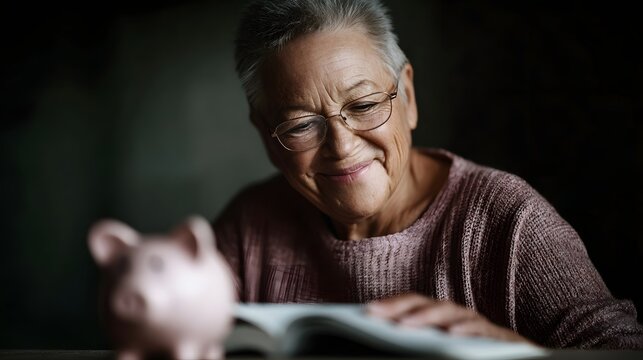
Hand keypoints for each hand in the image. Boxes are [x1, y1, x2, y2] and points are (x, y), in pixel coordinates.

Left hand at [366, 293, 533, 343]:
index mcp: (438, 318)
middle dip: (400, 306)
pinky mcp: (497, 336)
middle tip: (377, 312)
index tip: (368, 309)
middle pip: (425, 304)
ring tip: (404, 323)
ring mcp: (474, 324)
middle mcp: (454, 316)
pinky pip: (479, 330)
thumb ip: (419, 342)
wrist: (514, 357)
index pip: (412, 304)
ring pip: (449, 313)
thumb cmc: (468, 352)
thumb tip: (389, 339)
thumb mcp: (439, 346)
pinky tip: (451, 335)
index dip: (391, 304)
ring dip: (426, 316)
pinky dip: (466, 330)